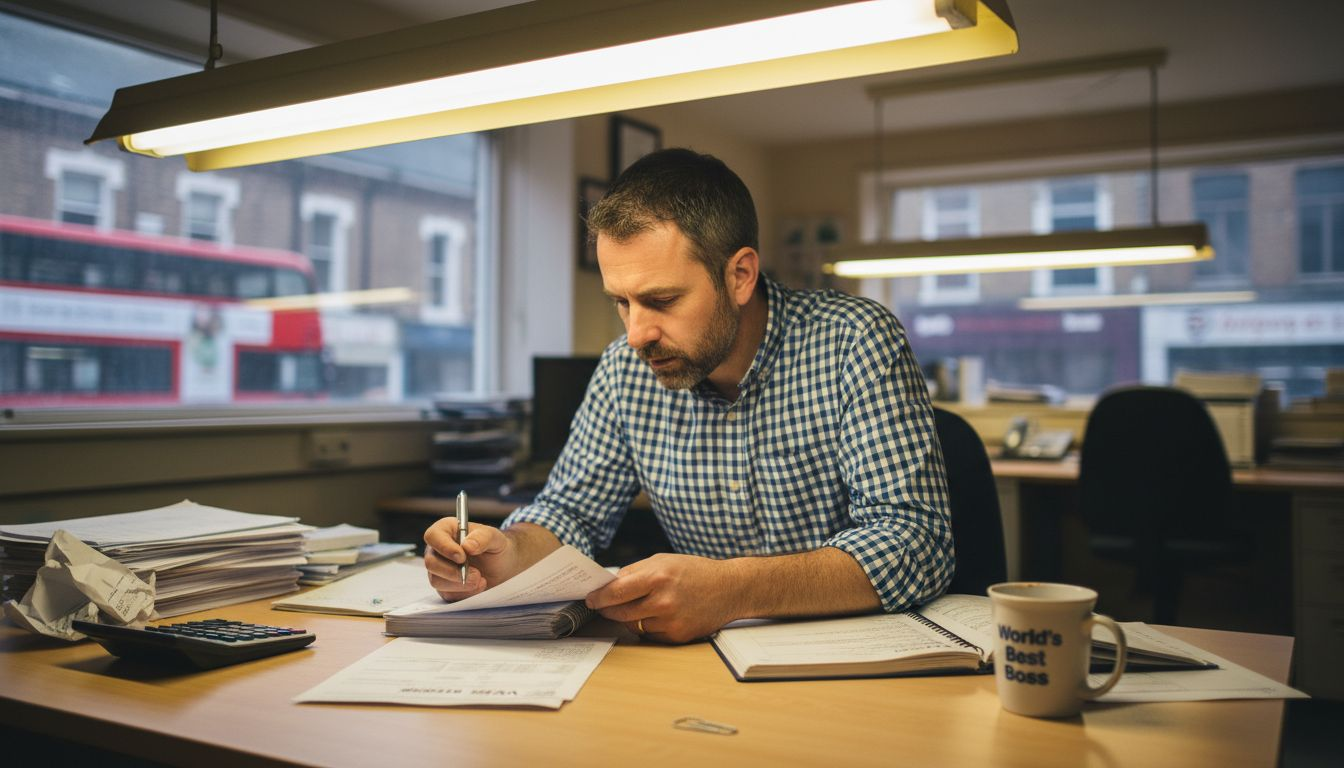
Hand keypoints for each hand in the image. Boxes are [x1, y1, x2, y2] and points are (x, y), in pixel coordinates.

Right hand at [422, 517, 515, 601]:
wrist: (502, 568)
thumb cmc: (495, 548)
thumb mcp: (495, 538)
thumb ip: (483, 537)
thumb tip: (467, 545)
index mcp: (446, 530)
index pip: (433, 536)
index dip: (444, 547)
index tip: (462, 557)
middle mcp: (438, 550)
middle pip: (431, 562)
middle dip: (453, 571)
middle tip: (476, 574)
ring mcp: (439, 570)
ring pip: (436, 580)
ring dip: (460, 584)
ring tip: (480, 579)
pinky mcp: (444, 587)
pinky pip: (447, 593)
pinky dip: (464, 593)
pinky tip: (479, 586)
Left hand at [585, 553, 741, 643]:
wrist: (730, 588)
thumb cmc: (695, 571)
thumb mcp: (663, 560)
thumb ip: (635, 572)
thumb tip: (608, 585)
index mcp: (657, 577)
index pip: (616, 592)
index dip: (598, 598)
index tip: (590, 599)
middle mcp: (663, 601)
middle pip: (620, 613)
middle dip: (608, 610)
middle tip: (603, 606)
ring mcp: (671, 621)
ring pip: (634, 625)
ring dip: (631, 617)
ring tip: (640, 605)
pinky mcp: (678, 636)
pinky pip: (650, 634)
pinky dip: (649, 626)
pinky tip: (660, 615)